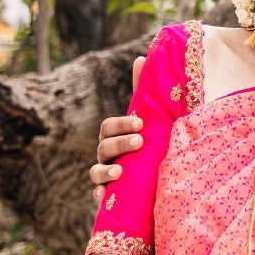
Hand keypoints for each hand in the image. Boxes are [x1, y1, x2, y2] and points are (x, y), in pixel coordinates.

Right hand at [90, 61, 147, 188]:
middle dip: (119, 143)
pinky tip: (104, 197)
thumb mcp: (152, 119)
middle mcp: (108, 154)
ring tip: (120, 172)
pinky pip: (98, 197)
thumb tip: (140, 57)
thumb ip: (143, 92)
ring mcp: (107, 175)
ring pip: (96, 171)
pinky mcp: (111, 196)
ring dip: (106, 170)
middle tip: (139, 142)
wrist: (159, 180)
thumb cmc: (153, 143)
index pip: (109, 126)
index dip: (122, 124)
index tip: (140, 123)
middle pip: (103, 147)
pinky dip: (100, 196)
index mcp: (116, 135)